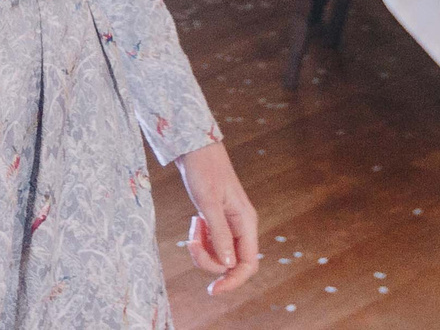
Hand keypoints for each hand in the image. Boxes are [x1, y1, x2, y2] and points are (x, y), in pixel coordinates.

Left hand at [175, 141, 258, 294]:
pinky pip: (210, 244)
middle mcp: (241, 227)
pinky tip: (194, 223)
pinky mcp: (217, 222)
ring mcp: (229, 225)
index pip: (248, 264)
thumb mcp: (209, 202)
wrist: (194, 149)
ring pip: (218, 255)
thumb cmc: (204, 170)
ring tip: (193, 227)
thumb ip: (220, 233)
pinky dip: (200, 240)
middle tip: (192, 241)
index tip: (214, 289)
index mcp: (246, 222)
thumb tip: (228, 264)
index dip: (233, 281)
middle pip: (230, 263)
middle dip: (208, 260)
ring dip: (201, 249)